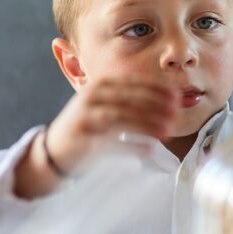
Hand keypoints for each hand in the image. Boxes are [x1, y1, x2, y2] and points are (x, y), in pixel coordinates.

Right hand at [15, 77, 176, 198]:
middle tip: (176, 114)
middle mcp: (91, 96)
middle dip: (156, 105)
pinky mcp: (81, 138)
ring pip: (120, 116)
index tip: (177, 97)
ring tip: (167, 132)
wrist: (55, 151)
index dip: (157, 88)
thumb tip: (169, 104)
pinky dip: (130, 145)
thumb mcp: (109, 107)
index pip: (133, 82)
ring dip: (146, 123)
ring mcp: (84, 116)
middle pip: (129, 98)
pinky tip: (149, 150)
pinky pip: (109, 141)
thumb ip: (133, 102)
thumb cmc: (90, 128)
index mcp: (101, 84)